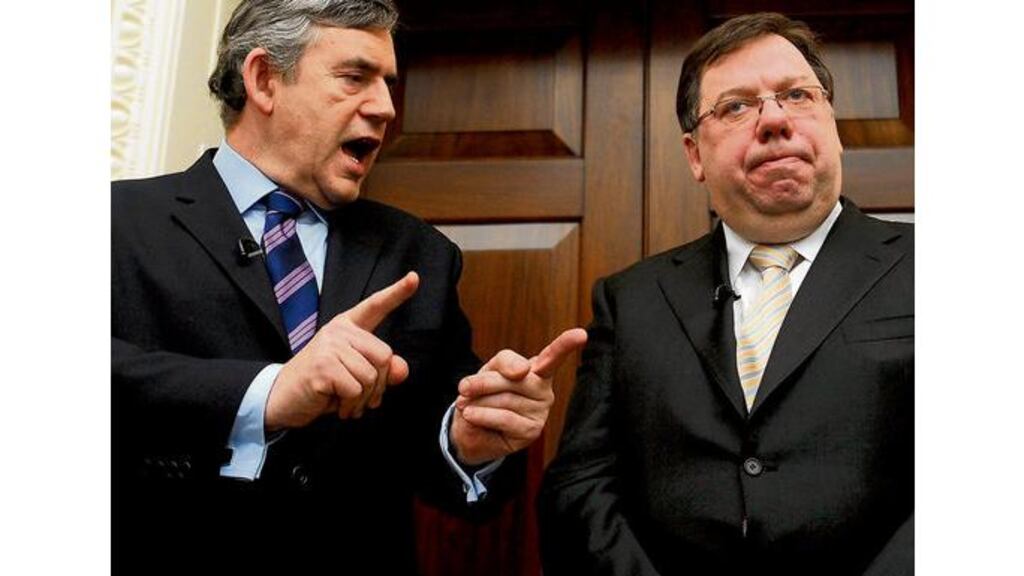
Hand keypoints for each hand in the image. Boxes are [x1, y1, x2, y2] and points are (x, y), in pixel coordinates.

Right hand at [265, 272, 418, 430]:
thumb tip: (401, 369)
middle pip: (385, 356)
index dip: (397, 293)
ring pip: (371, 376)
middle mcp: (339, 331)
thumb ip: (381, 371)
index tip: (414, 277)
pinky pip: (355, 390)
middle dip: (378, 385)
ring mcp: (329, 346)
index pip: (375, 306)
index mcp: (348, 327)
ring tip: (346, 401)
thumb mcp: (356, 376)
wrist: (282, 399)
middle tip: (359, 396)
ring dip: (363, 399)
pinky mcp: (323, 366)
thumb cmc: (322, 385)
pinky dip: (350, 405)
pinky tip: (337, 405)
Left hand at [450, 328, 587, 464]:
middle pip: (515, 376)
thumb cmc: (481, 396)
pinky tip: (472, 415)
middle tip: (464, 388)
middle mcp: (544, 389)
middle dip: (483, 382)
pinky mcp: (532, 431)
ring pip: (506, 398)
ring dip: (478, 402)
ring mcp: (540, 411)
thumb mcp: (487, 371)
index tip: (581, 334)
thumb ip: (503, 364)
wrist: (468, 430)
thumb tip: (520, 372)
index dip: (565, 344)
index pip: (551, 356)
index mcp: (536, 370)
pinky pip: (504, 417)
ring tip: (470, 407)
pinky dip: (482, 415)